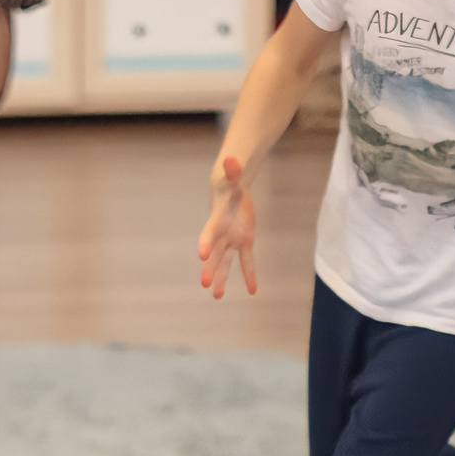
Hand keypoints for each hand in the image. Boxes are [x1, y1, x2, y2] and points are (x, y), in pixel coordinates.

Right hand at [197, 156, 257, 297]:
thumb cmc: (228, 183)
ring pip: (225, 263)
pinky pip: (246, 262)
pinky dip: (249, 276)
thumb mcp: (232, 176)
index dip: (206, 243)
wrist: (229, 191)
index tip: (202, 255)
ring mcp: (231, 241)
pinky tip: (252, 291)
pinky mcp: (244, 243)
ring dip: (221, 279)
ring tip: (216, 296)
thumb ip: (232, 170)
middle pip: (215, 254)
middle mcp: (221, 234)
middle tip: (204, 284)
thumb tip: (231, 159)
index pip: (209, 233)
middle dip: (210, 268)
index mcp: (216, 219)